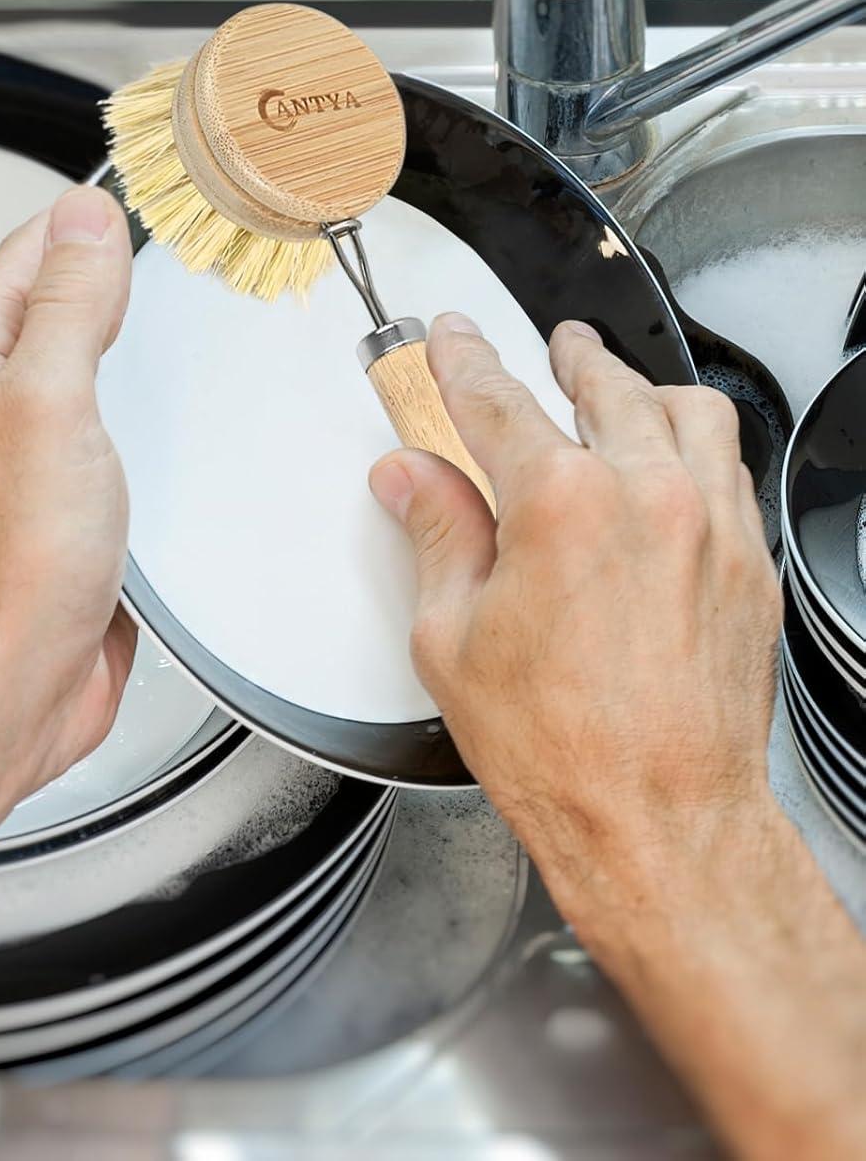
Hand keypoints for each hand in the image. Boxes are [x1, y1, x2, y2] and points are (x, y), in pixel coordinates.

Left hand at [0, 184, 137, 830]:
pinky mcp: (65, 512)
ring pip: (84, 378)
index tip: (140, 189)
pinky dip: (143, 421)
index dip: (84, 218)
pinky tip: (177, 420)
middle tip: (174, 245)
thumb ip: (67, 305)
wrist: (3, 692)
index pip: (27, 255)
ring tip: (178, 314)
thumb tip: (82, 219)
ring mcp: (26, 462)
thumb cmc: (4, 571)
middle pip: (54, 311)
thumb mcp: (44, 404)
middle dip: (113, 276)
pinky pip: (108, 443)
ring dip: (131, 350)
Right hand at [367, 316, 865, 1160]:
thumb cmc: (562, 749)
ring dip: (642, 387)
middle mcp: (649, 496)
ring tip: (617, 385)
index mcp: (561, 502)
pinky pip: (730, 467)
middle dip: (566, 355)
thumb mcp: (451, 637)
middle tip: (546, 347)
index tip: (452, 339)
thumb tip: (411, 480)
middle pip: (604, 384)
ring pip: (688, 410)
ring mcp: (712, 527)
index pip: (497, 399)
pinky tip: (673, 459)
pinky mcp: (750, 566)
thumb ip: (436, 534)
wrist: (659, 823)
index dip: (462, 359)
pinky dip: (694, 443)